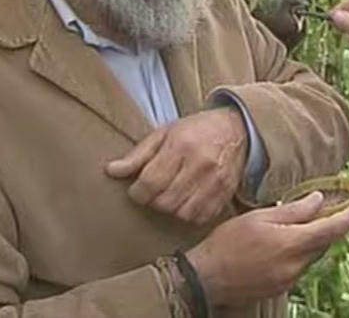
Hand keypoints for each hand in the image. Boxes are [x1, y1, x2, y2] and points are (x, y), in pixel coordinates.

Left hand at [105, 108, 247, 224]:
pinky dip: (189, 215)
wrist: (237, 130)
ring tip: (170, 196)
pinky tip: (186, 202)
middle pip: (165, 201)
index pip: (150, 182)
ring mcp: (215, 182)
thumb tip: (111, 171)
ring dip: (170, 209)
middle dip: (153, 201)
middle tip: (153, 192)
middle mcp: (200, 164)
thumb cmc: (196, 130)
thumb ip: (138, 155)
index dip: (137, 191)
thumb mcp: (164, 133)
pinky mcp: (225, 195)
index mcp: (181, 145)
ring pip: (182, 213)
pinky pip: (200, 218)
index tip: (137, 189)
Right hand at [187, 191, 348, 308]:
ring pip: (310, 256)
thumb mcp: (260, 217)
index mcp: (292, 244)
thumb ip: (293, 210)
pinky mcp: (280, 288)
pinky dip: (297, 254)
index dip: (347, 220)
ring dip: (309, 242)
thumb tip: (318, 201)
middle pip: (322, 244)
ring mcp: (289, 280)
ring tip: (295, 227)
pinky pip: (298, 268)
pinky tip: (282, 245)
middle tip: (323, 211)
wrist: (207, 277)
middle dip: (325, 228)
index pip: (330, 231)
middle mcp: (295, 266)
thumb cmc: (229, 242)